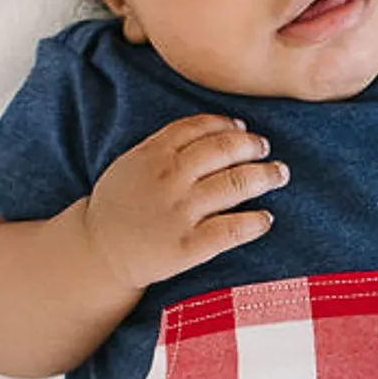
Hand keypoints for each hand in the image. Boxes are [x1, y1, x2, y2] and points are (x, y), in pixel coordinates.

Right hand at [82, 115, 287, 291]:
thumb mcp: (132, 164)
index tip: (242, 129)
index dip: (226, 125)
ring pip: (235, 184)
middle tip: (265, 149)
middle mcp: (169, 179)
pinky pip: (231, 230)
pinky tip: (266, 219)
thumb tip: (219, 129)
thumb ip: (166, 145)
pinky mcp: (187, 246)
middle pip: (224, 150)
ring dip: (264, 176)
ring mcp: (180, 212)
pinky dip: (255, 222)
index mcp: (153, 154)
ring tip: (279, 174)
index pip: (199, 128)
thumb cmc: (119, 206)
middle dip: (252, 146)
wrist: (98, 253)